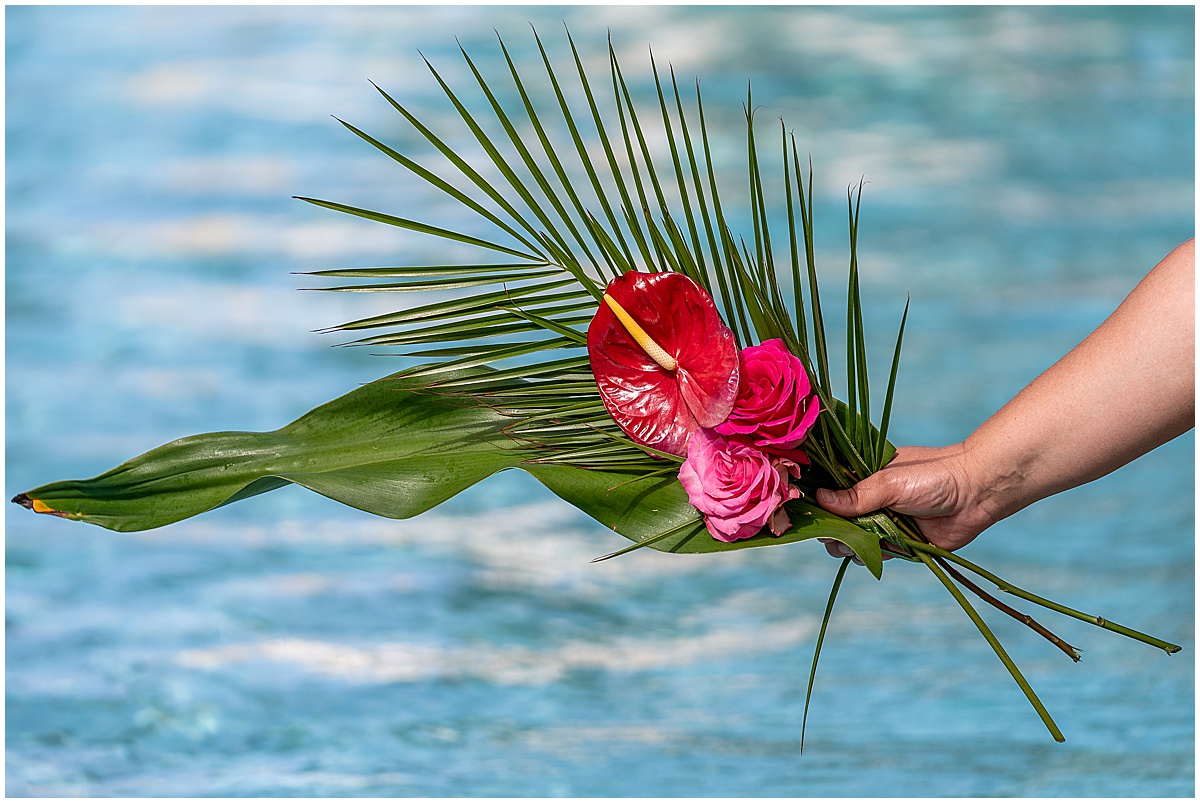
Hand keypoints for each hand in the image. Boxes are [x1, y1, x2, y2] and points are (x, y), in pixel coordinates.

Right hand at [816, 444, 996, 555]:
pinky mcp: (898, 543)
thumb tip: (818, 499)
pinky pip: (875, 555)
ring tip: (857, 542)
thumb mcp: (889, 482)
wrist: (976, 494)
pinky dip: (871, 556)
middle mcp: (871, 500)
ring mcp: (883, 522)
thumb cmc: (933, 476)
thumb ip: (856, 495)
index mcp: (864, 476)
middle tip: (837, 533)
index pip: (830, 491)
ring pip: (853, 540)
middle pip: (837, 520)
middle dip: (833, 529)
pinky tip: (876, 550)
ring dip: (850, 545)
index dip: (819, 503)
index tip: (811, 513)